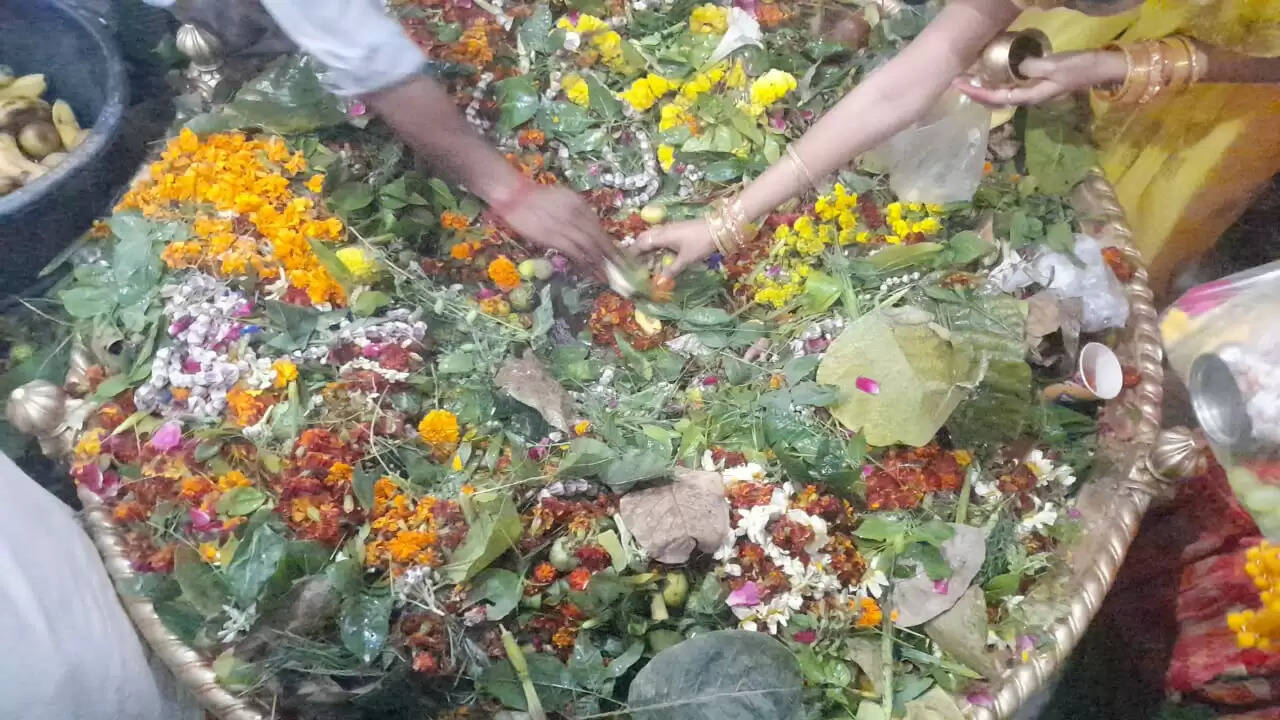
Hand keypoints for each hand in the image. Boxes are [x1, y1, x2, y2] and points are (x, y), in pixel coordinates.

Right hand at [498, 185, 618, 269]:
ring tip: (610, 277)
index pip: (599, 226)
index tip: (619, 255)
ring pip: (590, 247)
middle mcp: (578, 214)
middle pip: (599, 238)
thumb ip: (576, 211)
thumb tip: (587, 228)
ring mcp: (567, 226)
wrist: (514, 194)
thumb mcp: (562, 198)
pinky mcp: (555, 238)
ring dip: (601, 264)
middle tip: (622, 270)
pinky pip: (576, 253)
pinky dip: (586, 265)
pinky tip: (591, 274)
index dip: (610, 242)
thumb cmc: (535, 196)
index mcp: (580, 204)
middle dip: (612, 256)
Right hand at [635, 218, 715, 279]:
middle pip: (645, 238)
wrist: (719, 228)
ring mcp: (671, 228)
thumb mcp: (686, 259)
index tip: (626, 262)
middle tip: (635, 262)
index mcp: (662, 236)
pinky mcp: (677, 229)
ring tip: (646, 260)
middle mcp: (663, 230)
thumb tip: (659, 282)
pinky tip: (660, 254)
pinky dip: (656, 245)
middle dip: (638, 249)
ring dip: (648, 247)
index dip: (633, 253)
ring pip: (653, 236)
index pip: (641, 243)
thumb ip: (671, 270)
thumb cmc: (700, 243)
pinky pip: (661, 236)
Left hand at [955, 50, 1128, 105]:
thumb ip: (1033, 67)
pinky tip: (990, 72)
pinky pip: (1010, 84)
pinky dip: (997, 80)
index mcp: (1029, 95)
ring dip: (984, 87)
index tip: (960, 85)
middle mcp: (1027, 96)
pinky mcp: (1037, 82)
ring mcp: (1032, 90)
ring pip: (1001, 92)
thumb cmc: (1080, 68)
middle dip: (975, 91)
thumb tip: (1015, 68)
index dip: (977, 92)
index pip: (996, 96)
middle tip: (956, 82)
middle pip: (995, 97)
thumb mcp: (1055, 66)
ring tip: (967, 79)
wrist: (1101, 68)